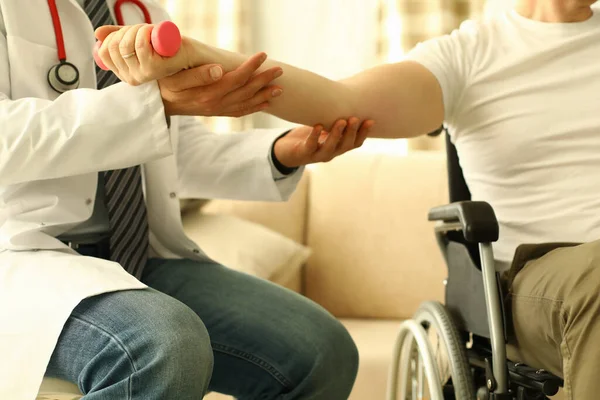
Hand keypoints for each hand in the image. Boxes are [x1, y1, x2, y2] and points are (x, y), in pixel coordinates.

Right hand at [95, 24, 192, 83]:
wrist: (201, 60)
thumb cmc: (172, 50)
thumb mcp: (141, 41)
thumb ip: (119, 39)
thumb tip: (98, 34)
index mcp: (126, 73)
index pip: (105, 50)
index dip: (115, 36)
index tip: (132, 32)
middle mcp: (133, 78)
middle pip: (115, 46)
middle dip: (128, 30)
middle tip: (146, 29)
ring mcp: (144, 75)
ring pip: (126, 45)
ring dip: (138, 29)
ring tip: (152, 31)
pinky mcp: (156, 71)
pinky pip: (141, 46)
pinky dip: (146, 32)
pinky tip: (154, 31)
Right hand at [158, 52, 282, 116]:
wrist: (157, 104)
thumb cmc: (165, 84)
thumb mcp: (176, 78)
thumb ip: (197, 74)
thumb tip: (218, 70)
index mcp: (208, 93)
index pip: (236, 79)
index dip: (251, 67)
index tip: (263, 55)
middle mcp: (215, 104)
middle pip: (245, 91)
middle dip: (264, 80)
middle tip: (279, 70)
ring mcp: (217, 110)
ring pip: (245, 103)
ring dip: (264, 95)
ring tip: (279, 88)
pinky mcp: (216, 112)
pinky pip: (239, 111)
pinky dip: (254, 108)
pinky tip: (266, 103)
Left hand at [274, 118, 374, 167]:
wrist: (287, 151)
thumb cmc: (308, 135)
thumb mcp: (324, 124)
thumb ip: (335, 116)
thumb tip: (348, 94)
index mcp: (338, 147)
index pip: (355, 143)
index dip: (364, 133)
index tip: (370, 120)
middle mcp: (331, 152)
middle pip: (345, 146)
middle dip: (351, 132)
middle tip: (354, 118)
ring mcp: (317, 155)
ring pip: (330, 147)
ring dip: (336, 134)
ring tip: (341, 121)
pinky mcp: (303, 154)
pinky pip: (310, 146)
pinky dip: (314, 136)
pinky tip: (318, 126)